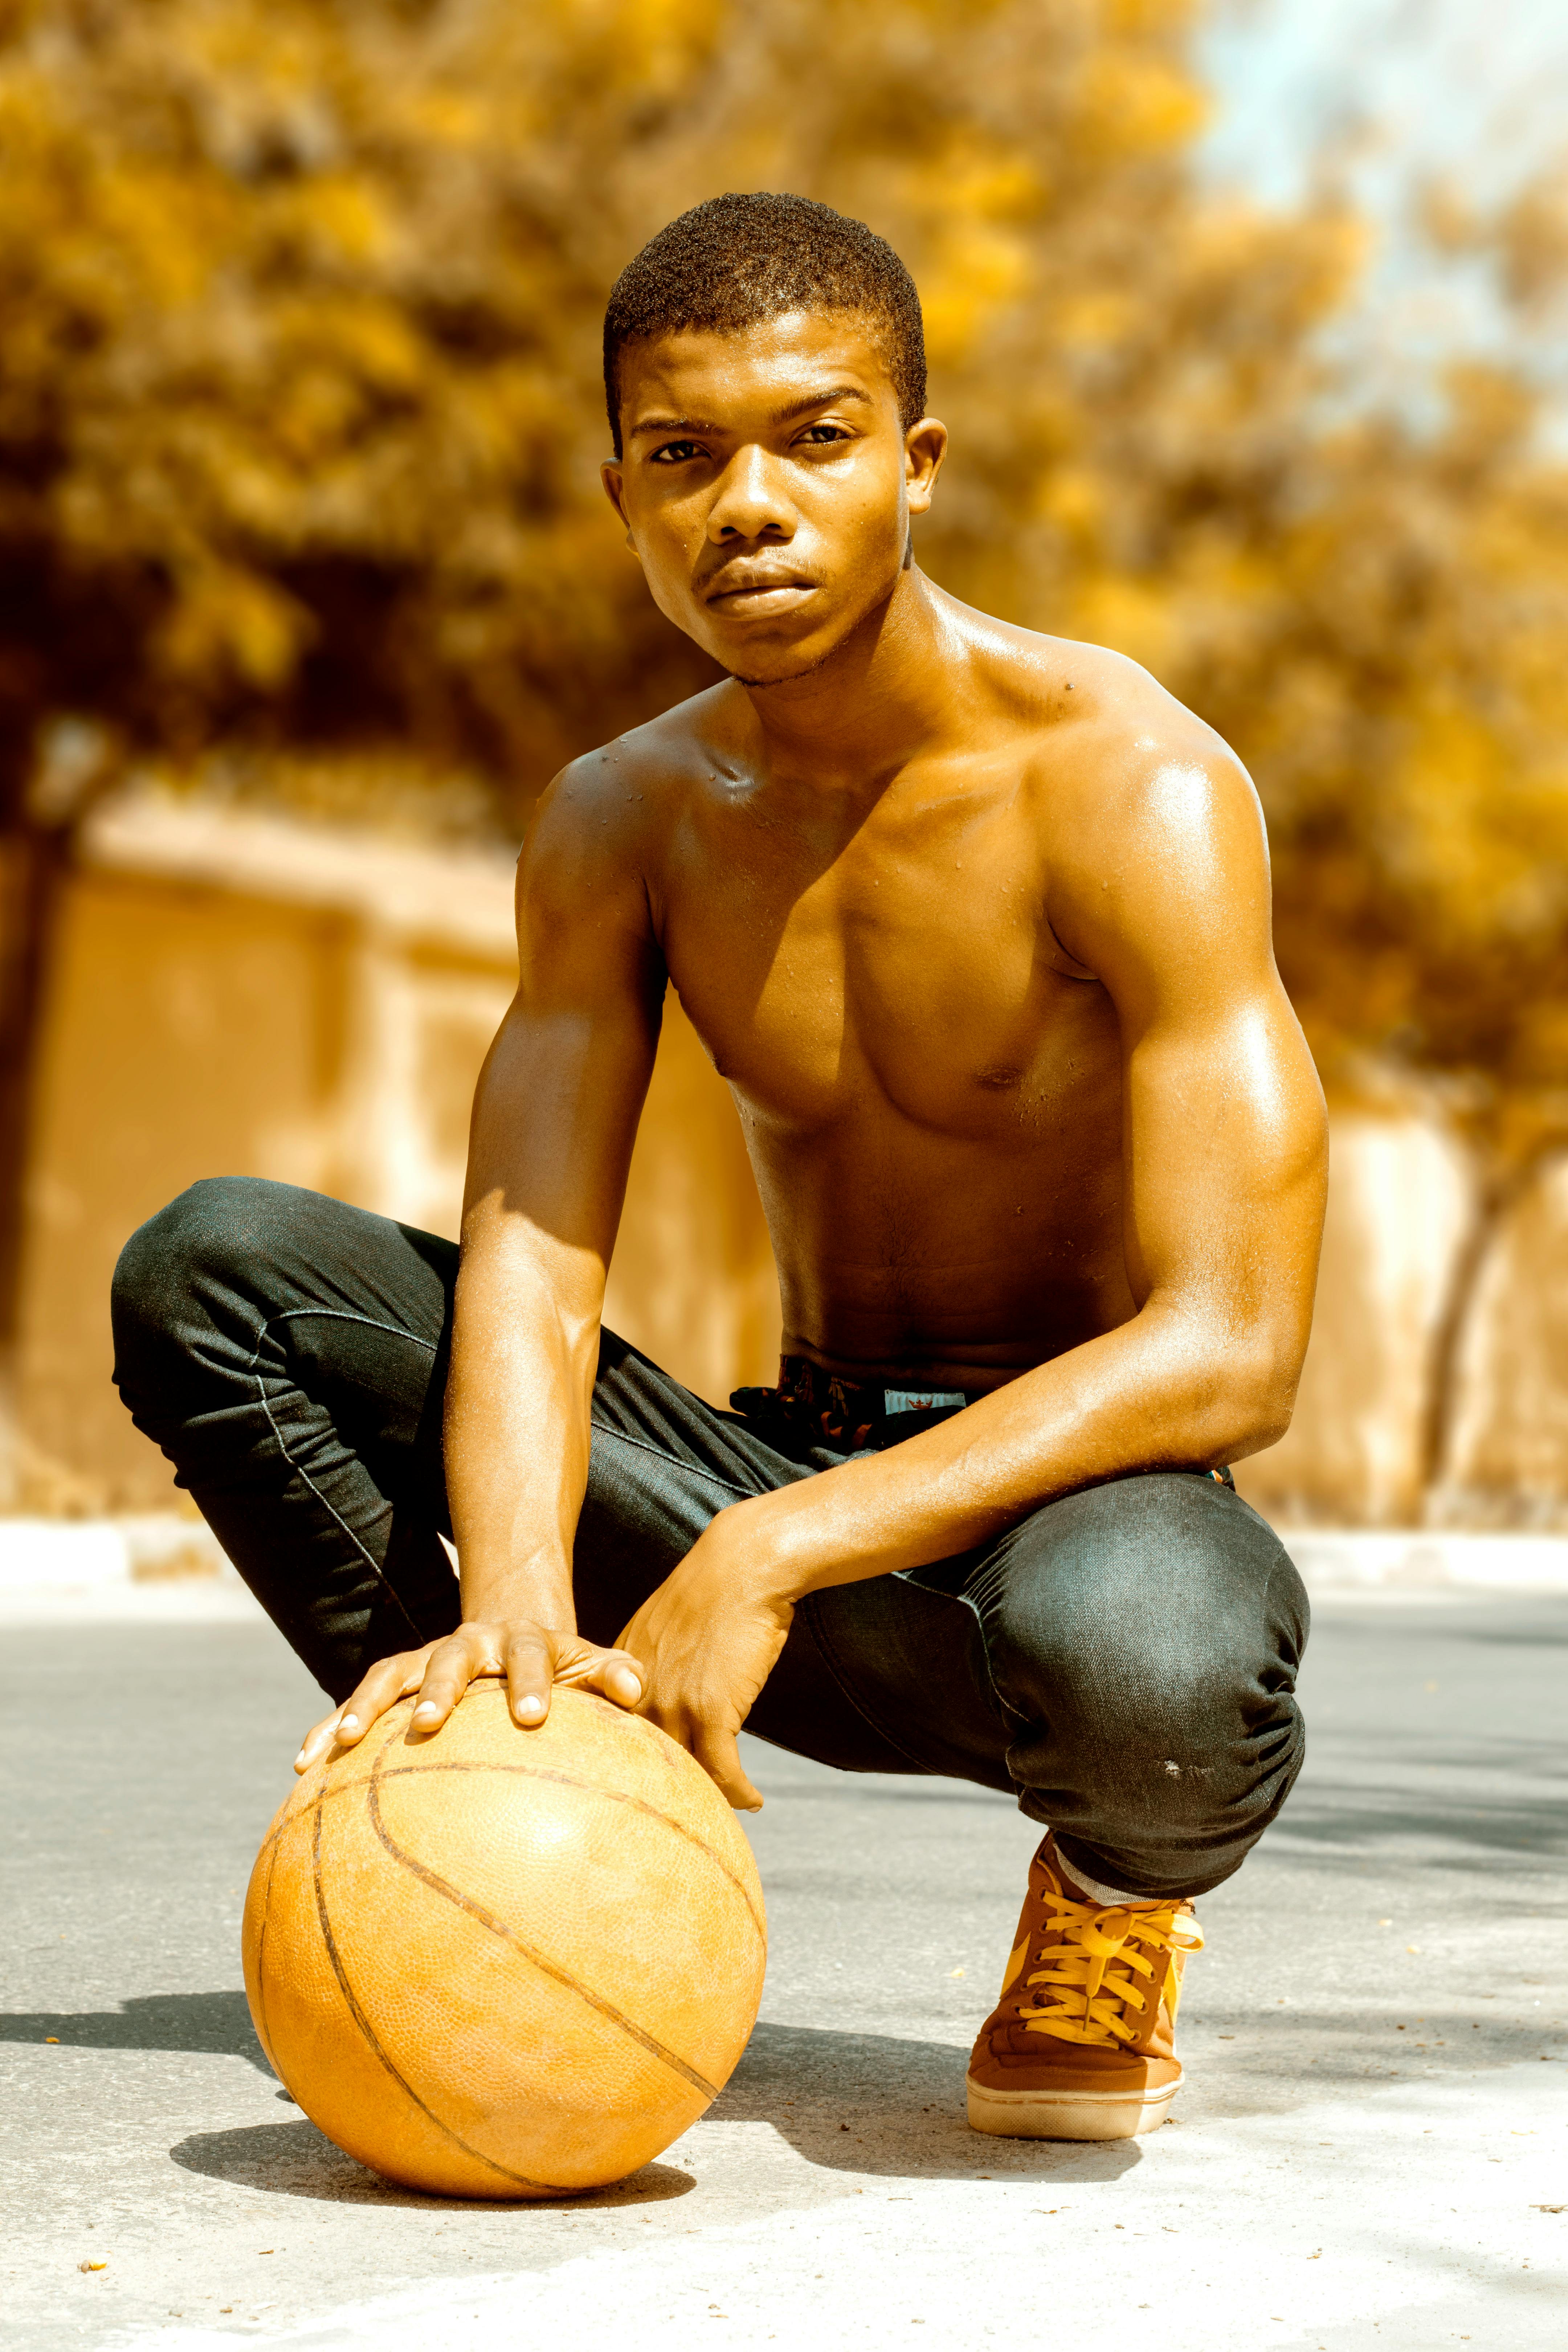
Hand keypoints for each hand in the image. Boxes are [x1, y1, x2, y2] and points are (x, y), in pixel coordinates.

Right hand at [293, 1620, 642, 1773]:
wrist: (509, 1631)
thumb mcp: (588, 1664)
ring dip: (366, 1706)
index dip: (529, 1681)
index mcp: (521, 1643)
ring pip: (391, 1675)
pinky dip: (330, 1726)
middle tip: (431, 1724)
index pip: (529, 1656)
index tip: (533, 1716)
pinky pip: (356, 1701)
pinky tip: (303, 1763)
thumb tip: (637, 1692)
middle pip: (451, 1659)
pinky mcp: (393, 1681)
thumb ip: (615, 1674)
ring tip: (344, 1741)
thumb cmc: (556, 1667)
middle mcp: (469, 1645)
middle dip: (441, 1689)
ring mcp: (425, 1660)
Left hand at [616, 1518, 793, 1812]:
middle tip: (680, 1819)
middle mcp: (638, 1693)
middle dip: (660, 1793)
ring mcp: (672, 1703)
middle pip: (641, 1762)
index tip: (647, 1788)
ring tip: (719, 1815)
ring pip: (682, 1772)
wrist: (744, 1565)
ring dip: (705, 1797)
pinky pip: (722, 1770)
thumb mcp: (668, 1627)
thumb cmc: (715, 1591)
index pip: (616, 1735)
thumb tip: (670, 1690)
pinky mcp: (710, 1708)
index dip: (631, 1765)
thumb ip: (656, 1664)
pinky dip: (738, 1792)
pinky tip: (752, 1801)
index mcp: (622, 1674)